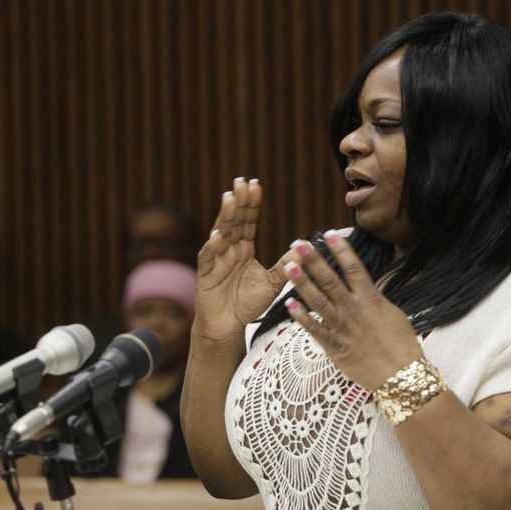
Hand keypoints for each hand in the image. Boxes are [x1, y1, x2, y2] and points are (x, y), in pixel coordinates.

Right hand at [195, 178, 290, 345]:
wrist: (228, 327)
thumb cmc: (247, 305)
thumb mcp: (273, 283)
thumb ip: (286, 267)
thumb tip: (304, 249)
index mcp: (243, 249)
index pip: (248, 221)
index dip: (251, 204)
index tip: (256, 185)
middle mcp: (229, 250)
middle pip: (234, 221)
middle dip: (238, 202)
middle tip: (241, 182)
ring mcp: (216, 260)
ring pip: (220, 234)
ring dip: (225, 216)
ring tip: (230, 199)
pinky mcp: (205, 274)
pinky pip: (209, 258)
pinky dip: (212, 246)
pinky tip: (218, 235)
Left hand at [282, 230, 421, 389]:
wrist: (400, 375)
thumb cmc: (401, 345)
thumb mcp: (392, 314)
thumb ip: (376, 298)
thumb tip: (368, 285)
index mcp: (370, 299)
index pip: (353, 267)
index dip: (340, 250)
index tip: (328, 234)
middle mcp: (353, 309)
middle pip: (329, 279)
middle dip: (312, 260)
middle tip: (298, 244)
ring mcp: (341, 326)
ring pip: (317, 300)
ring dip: (301, 282)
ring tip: (289, 266)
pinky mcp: (333, 345)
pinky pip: (313, 328)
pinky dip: (300, 316)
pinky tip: (288, 303)